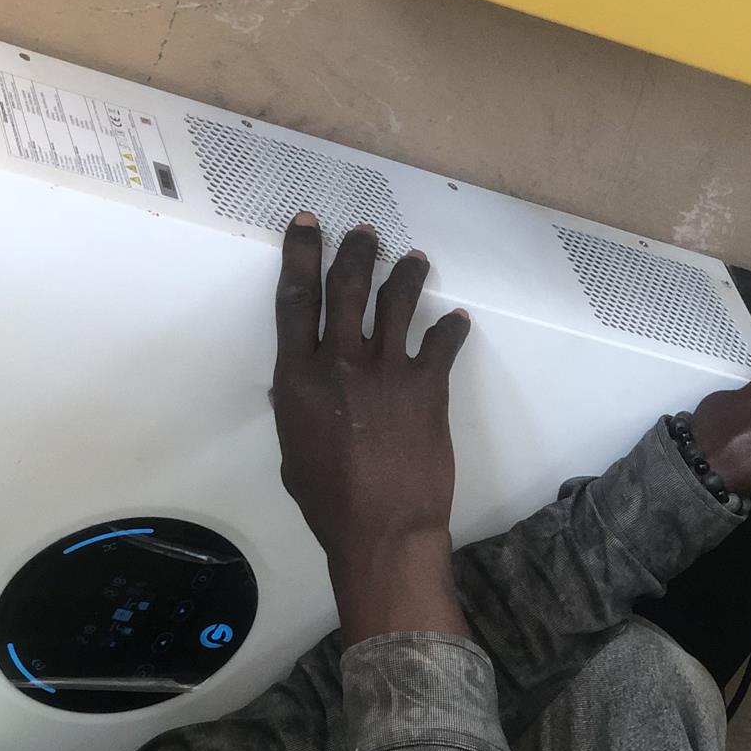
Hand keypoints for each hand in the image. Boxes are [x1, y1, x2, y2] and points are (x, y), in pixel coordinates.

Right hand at [272, 213, 473, 643]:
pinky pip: (441, 342)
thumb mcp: (293, 450)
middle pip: (347, 287)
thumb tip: (296, 386)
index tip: (308, 223)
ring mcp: (387, 369)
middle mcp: (341, 361)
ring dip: (405, 273)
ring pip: (396, 301)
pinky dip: (451, 327)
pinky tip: (457, 318)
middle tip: (365, 232)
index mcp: (298, 377)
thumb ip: (296, 408)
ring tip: (413, 258)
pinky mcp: (428, 384)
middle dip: (355, 251)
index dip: (301, 254)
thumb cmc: (330, 500)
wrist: (383, 528)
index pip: (296, 299)